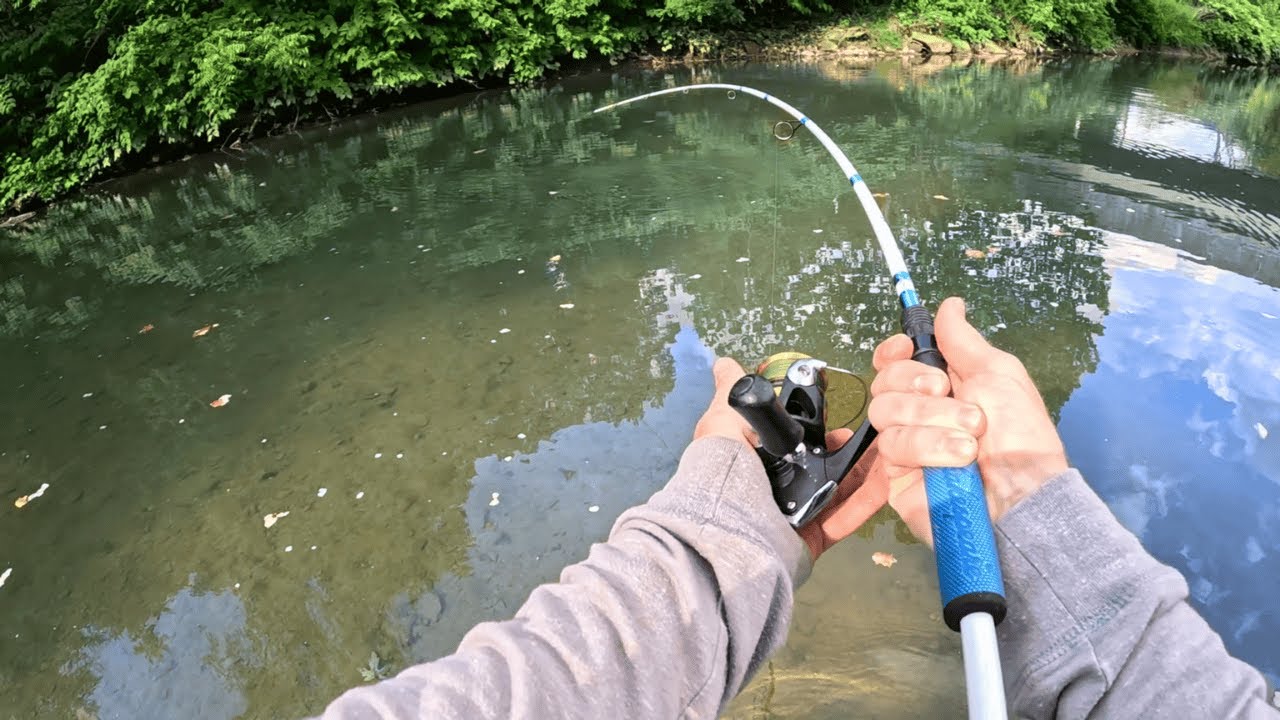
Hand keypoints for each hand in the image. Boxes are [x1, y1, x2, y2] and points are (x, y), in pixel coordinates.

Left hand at [694, 357, 887, 559]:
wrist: (729, 530)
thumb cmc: (725, 472)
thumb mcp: (721, 424)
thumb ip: (730, 395)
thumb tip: (725, 363)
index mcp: (756, 463)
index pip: (794, 444)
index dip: (819, 433)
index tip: (839, 421)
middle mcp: (776, 489)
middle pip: (822, 468)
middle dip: (850, 452)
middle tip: (874, 435)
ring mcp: (796, 515)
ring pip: (839, 492)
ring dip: (866, 473)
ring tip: (890, 454)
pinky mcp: (813, 539)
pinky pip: (845, 520)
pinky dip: (866, 504)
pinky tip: (886, 482)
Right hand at [868, 297, 1067, 544]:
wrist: (1022, 495)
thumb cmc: (1019, 434)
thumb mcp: (998, 374)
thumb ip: (964, 340)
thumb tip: (949, 303)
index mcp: (940, 387)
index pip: (893, 362)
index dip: (892, 353)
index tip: (907, 349)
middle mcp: (917, 413)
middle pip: (884, 382)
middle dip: (917, 384)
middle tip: (949, 393)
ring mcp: (904, 445)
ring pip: (884, 412)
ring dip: (930, 419)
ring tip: (969, 439)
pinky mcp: (894, 477)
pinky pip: (890, 446)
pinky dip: (926, 446)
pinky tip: (957, 458)